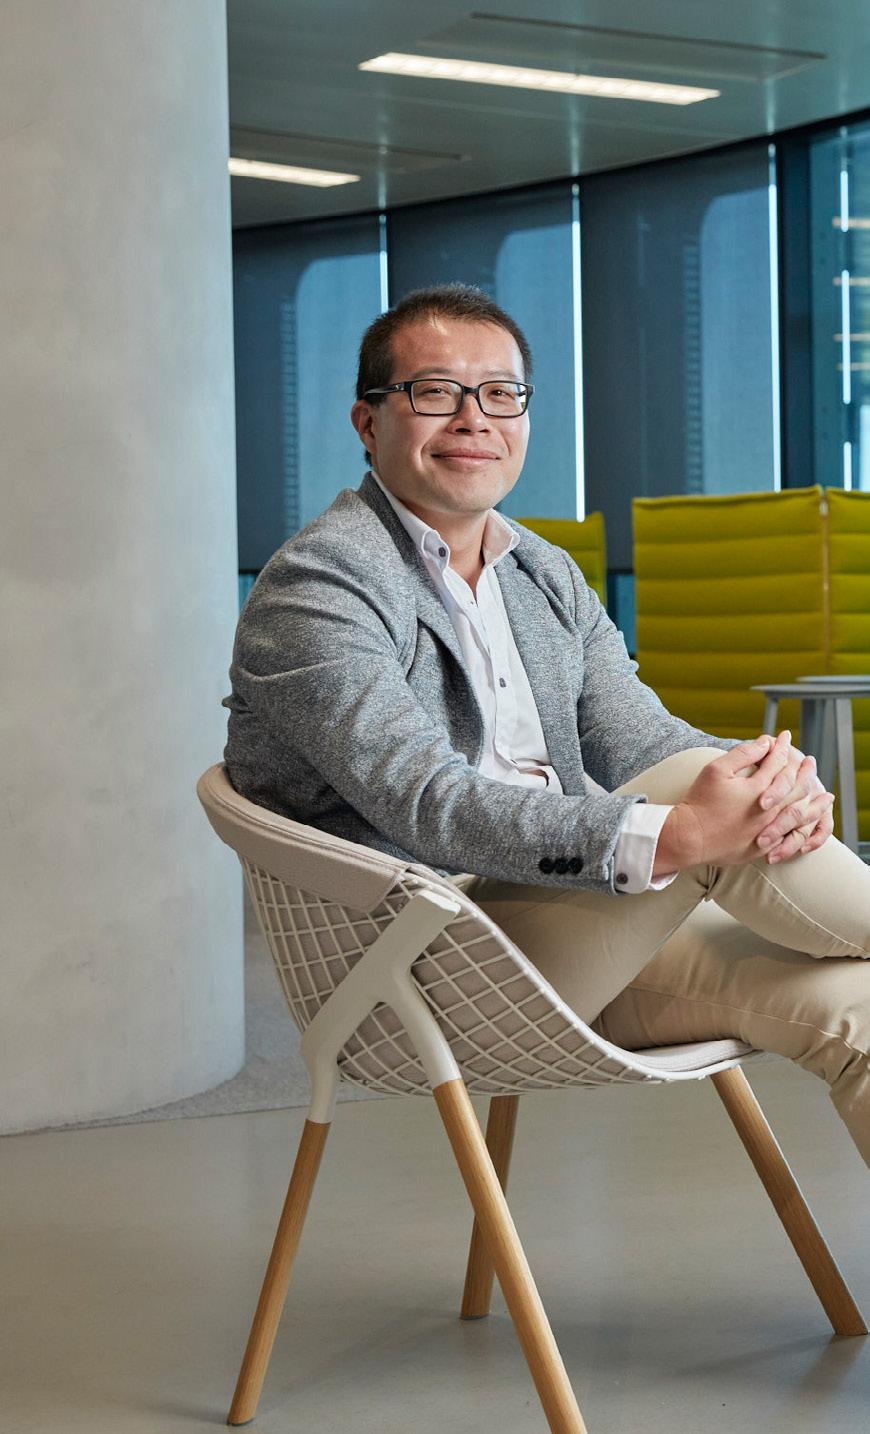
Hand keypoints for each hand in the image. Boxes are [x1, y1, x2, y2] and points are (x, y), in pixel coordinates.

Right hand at [654, 733, 833, 873]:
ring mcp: (767, 830)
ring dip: (814, 803)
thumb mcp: (716, 770)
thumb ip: (743, 754)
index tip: (784, 736)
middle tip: (810, 761)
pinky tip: (808, 825)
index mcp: (758, 788)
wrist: (689, 838)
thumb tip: (765, 743)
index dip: (782, 747)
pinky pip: (791, 837)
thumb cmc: (700, 802)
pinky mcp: (762, 847)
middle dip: (805, 771)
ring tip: (826, 796)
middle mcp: (768, 809)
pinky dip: (804, 829)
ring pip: (800, 814)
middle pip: (795, 786)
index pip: (777, 762)